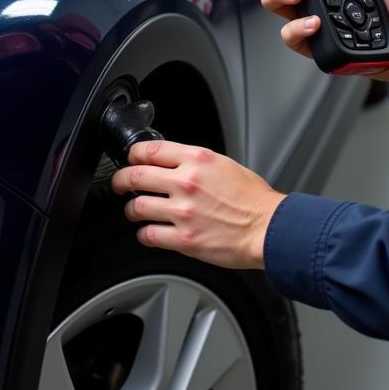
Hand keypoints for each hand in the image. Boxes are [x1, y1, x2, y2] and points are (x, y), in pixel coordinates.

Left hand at [110, 140, 285, 269]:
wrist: (268, 228)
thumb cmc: (254, 200)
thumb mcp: (226, 165)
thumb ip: (196, 164)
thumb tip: (174, 165)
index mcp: (198, 160)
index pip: (150, 150)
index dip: (133, 155)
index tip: (131, 159)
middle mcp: (187, 183)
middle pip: (134, 176)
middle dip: (121, 180)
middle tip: (120, 184)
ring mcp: (183, 212)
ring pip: (137, 207)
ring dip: (133, 209)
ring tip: (137, 210)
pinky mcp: (183, 239)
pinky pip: (148, 235)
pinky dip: (145, 233)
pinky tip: (151, 231)